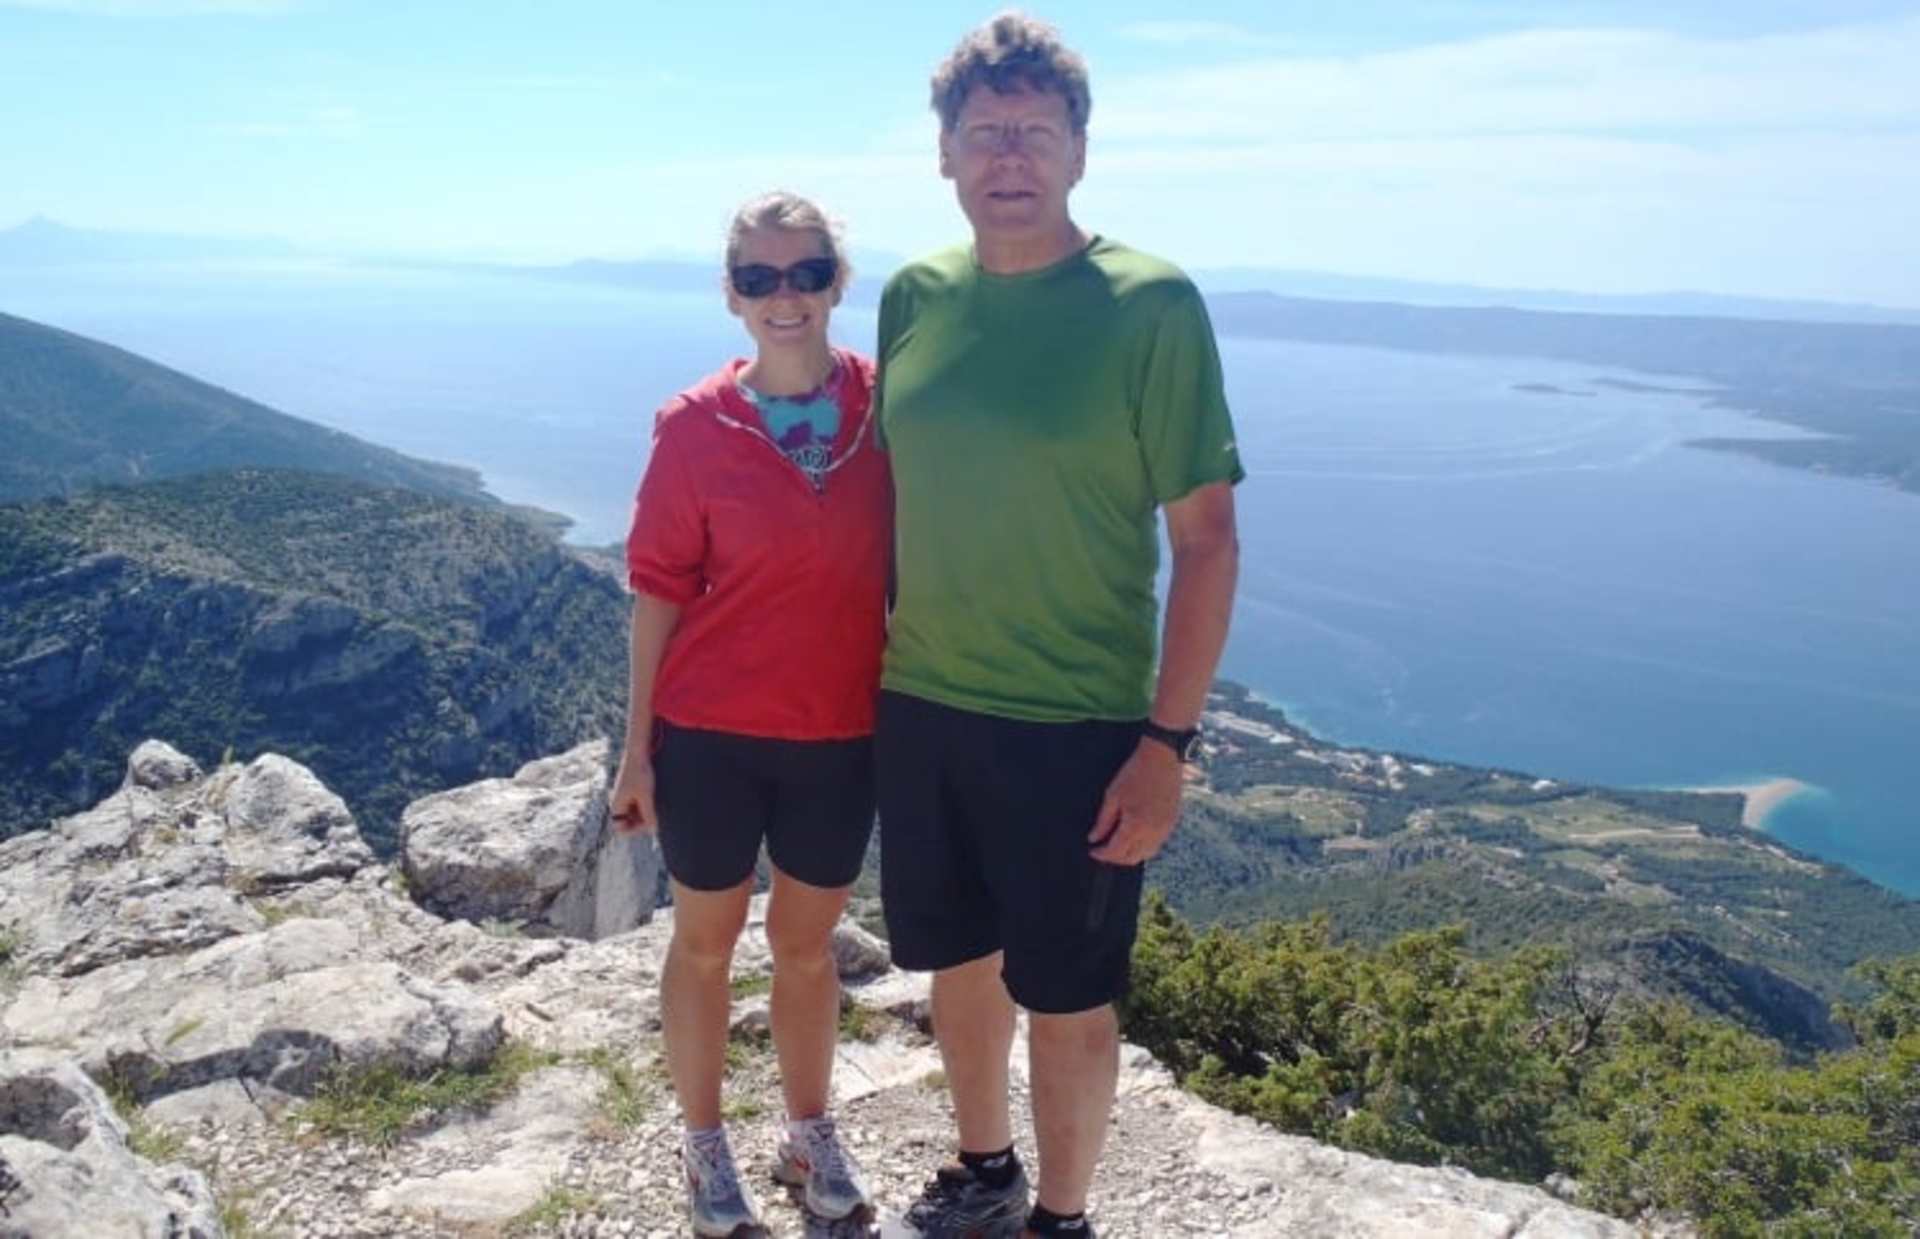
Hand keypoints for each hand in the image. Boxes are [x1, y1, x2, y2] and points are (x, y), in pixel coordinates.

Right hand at [608, 751, 657, 835]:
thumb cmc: (641, 773)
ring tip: (656, 807)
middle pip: (628, 823)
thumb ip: (648, 813)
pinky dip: (646, 807)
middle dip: (641, 823)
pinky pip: (638, 806)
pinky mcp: (631, 791)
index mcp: (617, 805)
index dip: (634, 831)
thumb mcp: (646, 796)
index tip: (648, 825)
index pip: (620, 829)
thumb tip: (653, 830)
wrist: (639, 753)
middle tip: (656, 818)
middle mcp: (618, 803)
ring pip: (634, 815)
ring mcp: (624, 797)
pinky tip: (655, 800)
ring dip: (645, 815)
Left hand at [1087, 739, 1183, 864]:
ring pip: (1146, 854)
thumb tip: (1094, 838)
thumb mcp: (1113, 795)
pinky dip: (1144, 846)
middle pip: (1132, 858)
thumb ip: (1103, 821)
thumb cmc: (1135, 773)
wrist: (1162, 758)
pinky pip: (1157, 844)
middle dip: (1115, 858)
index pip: (1116, 851)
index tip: (1093, 850)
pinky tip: (1134, 837)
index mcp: (1136, 825)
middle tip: (1103, 850)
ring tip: (1118, 845)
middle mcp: (1153, 832)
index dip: (1102, 853)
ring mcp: (1165, 829)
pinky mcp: (1172, 823)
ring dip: (1131, 854)